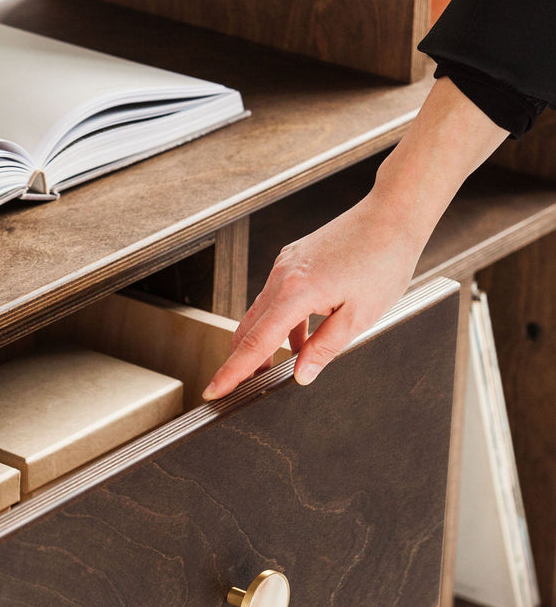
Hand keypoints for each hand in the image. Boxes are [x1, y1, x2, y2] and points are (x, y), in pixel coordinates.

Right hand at [201, 193, 422, 399]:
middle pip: (247, 329)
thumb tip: (301, 374)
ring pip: (260, 313)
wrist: (392, 215)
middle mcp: (282, 276)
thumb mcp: (360, 317)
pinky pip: (276, 298)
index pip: (255, 343)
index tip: (214, 391)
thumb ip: (325, 348)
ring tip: (275, 368)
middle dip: (240, 361)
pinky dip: (280, 323)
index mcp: (296, 292)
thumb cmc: (383, 261)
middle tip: (240, 390)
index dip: (232, 372)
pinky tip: (298, 340)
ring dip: (262, 343)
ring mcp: (285, 265)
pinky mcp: (293, 259)